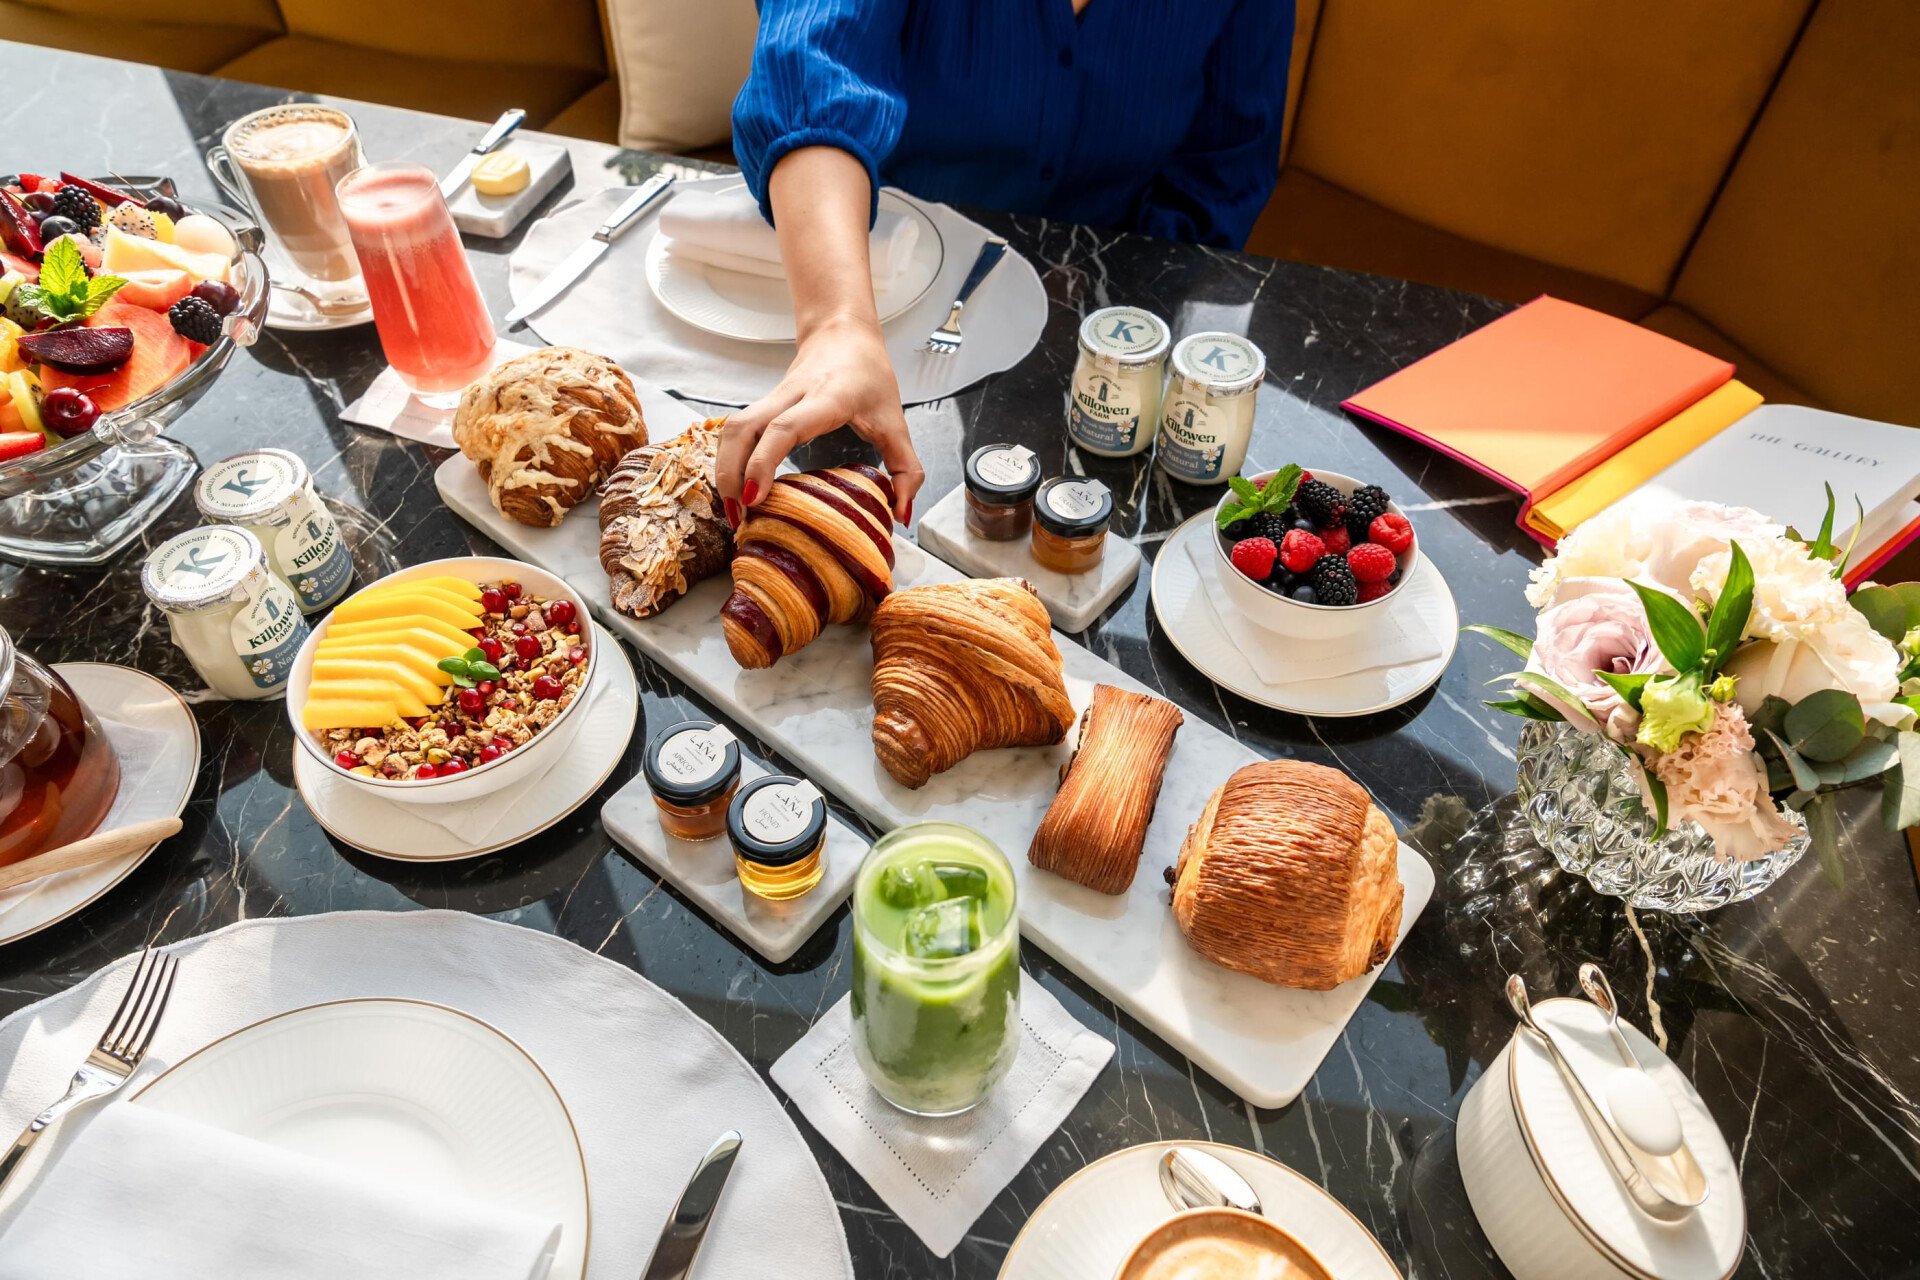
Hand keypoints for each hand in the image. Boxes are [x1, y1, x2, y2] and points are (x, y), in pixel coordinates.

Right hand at [715, 315, 922, 526]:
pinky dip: (728, 459)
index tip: (756, 497)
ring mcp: (772, 398)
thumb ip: (907, 468)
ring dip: (724, 468)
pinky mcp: (763, 404)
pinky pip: (735, 430)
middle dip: (731, 474)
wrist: (843, 332)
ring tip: (732, 508)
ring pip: (732, 429)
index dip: (764, 462)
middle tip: (737, 515)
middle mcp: (791, 395)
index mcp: (826, 398)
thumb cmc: (869, 374)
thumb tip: (902, 513)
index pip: (784, 427)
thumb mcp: (896, 422)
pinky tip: (734, 486)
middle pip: (744, 428)